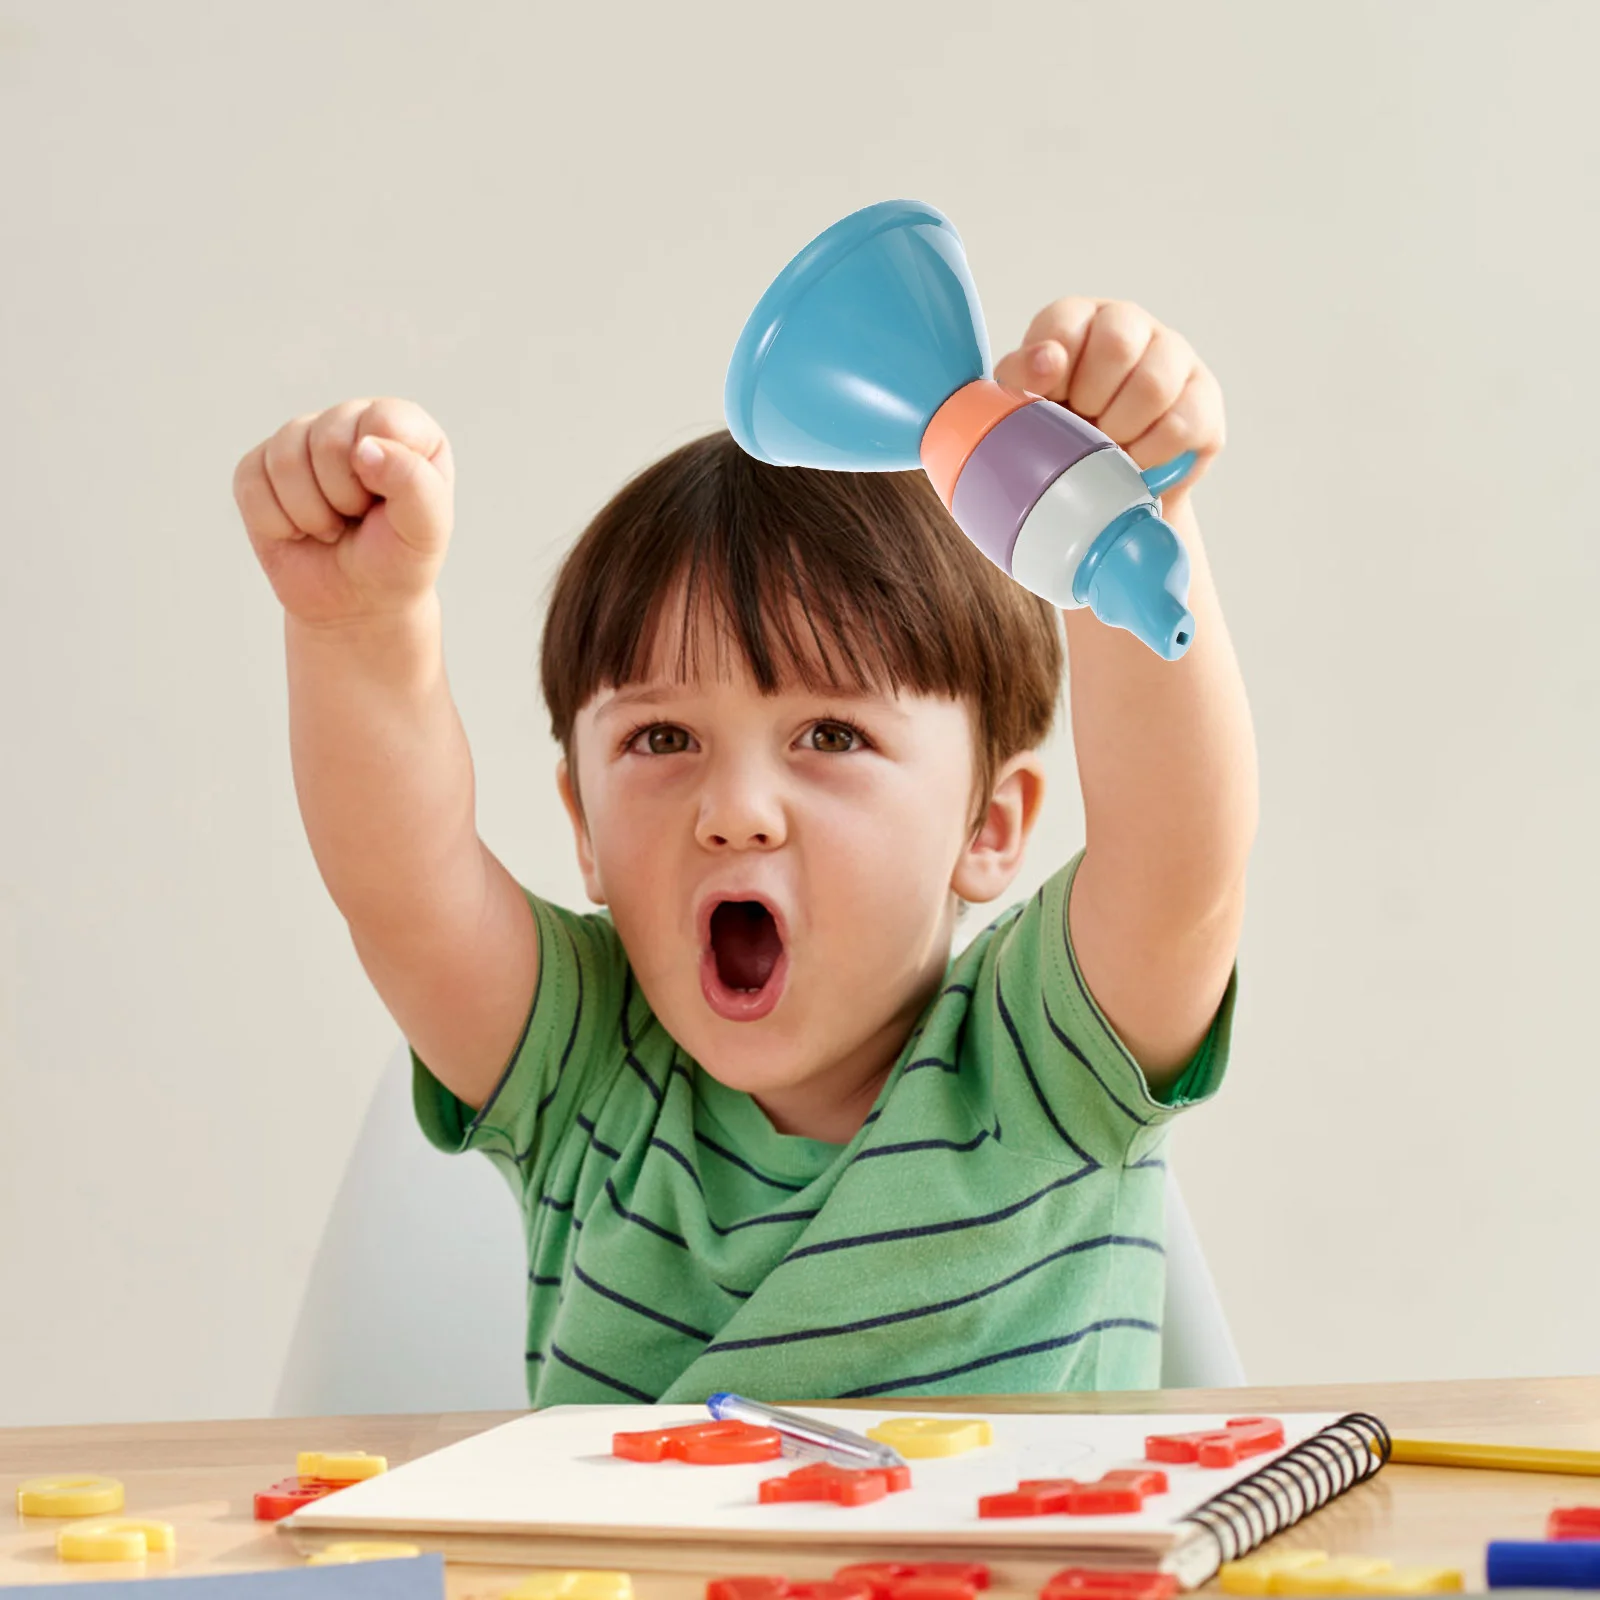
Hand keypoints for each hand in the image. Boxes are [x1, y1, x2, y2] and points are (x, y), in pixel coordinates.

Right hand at [233, 398, 454, 627]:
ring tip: (332, 528)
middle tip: (358, 520)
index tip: (389, 504)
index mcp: (400, 425)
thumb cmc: (397, 561)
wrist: (356, 604)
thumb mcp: (425, 530)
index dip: (382, 471)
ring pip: (285, 460)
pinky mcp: (257, 468)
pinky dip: (278, 524)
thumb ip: (414, 483)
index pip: (383, 420)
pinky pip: (251, 484)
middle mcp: (349, 422)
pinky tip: (300, 531)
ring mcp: (298, 440)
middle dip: (344, 499)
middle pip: (328, 439)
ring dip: (312, 515)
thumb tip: (365, 447)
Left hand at [992, 299, 1223, 500]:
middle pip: (1117, 344)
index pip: (1066, 324)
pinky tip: (1136, 462)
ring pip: (1154, 385)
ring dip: (1121, 430)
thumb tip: (1047, 360)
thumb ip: (1021, 376)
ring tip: (1109, 446)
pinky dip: (1150, 455)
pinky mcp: (1204, 398)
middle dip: (1091, 401)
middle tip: (1083, 425)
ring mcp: (1174, 356)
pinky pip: (1181, 425)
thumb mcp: (1023, 404)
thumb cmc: (1057, 432)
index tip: (1051, 402)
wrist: (1101, 486)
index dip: (1053, 374)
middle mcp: (1130, 324)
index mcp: (1079, 318)